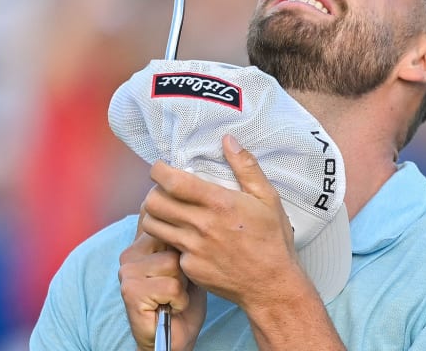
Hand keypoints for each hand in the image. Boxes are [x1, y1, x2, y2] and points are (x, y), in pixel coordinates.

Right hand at [119, 204, 206, 350]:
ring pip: (174, 264)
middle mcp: (130, 253)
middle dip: (185, 267)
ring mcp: (127, 272)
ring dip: (183, 286)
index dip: (182, 241)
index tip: (182, 263)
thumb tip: (193, 214)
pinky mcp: (130, 291)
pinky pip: (171, 286)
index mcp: (141, 242)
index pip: (163, 223)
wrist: (174, 339)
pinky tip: (171, 307)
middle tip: (179, 286)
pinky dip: (179, 301)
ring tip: (175, 297)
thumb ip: (183, 240)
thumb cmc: (183, 302)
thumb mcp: (188, 263)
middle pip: (174, 242)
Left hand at [142, 134, 303, 310]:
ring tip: (167, 212)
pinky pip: (168, 249)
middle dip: (153, 192)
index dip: (158, 171)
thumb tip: (228, 140)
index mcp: (219, 204)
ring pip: (153, 226)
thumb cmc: (272, 240)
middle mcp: (202, 226)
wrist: (272, 285)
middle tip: (163, 191)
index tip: (160, 168)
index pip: (173, 182)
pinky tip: (184, 238)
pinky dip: (171, 241)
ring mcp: (193, 249)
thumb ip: (246, 167)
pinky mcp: (189, 268)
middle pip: (154, 202)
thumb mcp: (268, 198)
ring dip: (155, 215)